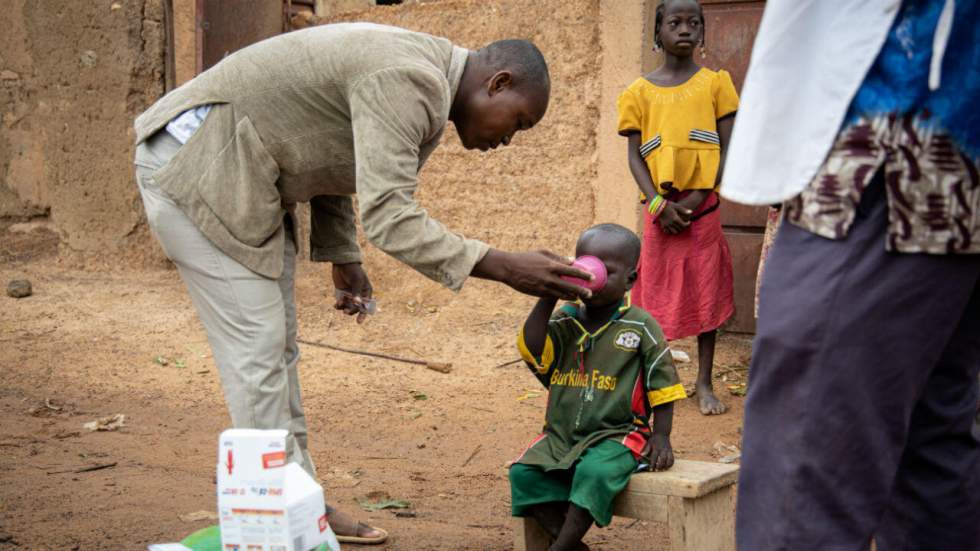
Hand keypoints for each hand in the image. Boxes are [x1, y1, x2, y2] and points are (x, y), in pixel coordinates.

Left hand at [331, 262, 372, 322]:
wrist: (342, 263)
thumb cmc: (353, 271)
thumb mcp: (357, 281)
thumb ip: (357, 292)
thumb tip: (357, 303)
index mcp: (366, 292)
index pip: (366, 306)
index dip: (363, 314)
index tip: (359, 321)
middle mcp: (359, 295)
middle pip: (356, 308)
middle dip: (351, 311)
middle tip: (346, 311)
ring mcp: (350, 295)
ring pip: (348, 306)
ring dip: (344, 307)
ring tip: (338, 304)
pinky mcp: (342, 294)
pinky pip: (341, 303)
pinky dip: (338, 305)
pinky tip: (335, 305)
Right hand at [472, 249, 592, 300]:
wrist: (509, 268)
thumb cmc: (526, 257)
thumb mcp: (542, 253)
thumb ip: (558, 257)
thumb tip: (571, 261)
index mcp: (551, 266)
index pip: (572, 271)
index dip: (584, 275)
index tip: (592, 278)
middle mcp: (549, 278)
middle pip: (570, 286)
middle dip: (581, 291)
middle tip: (590, 294)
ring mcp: (543, 287)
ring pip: (562, 294)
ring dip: (572, 296)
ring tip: (579, 297)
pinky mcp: (538, 293)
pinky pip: (553, 296)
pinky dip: (561, 296)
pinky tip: (566, 296)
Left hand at [641, 433, 673, 470]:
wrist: (662, 433)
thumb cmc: (654, 439)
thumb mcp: (649, 443)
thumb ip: (646, 449)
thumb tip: (642, 455)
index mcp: (656, 448)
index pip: (654, 458)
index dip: (652, 464)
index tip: (651, 469)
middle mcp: (663, 450)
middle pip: (662, 460)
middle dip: (660, 466)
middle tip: (657, 470)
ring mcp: (668, 450)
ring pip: (669, 460)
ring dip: (666, 465)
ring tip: (663, 469)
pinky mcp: (671, 451)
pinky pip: (672, 458)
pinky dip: (671, 463)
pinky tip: (668, 466)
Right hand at [658, 202, 691, 234]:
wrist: (658, 205)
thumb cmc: (668, 205)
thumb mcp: (677, 206)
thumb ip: (684, 210)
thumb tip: (691, 212)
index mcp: (675, 218)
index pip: (684, 225)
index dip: (688, 224)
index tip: (689, 221)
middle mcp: (671, 223)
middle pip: (680, 229)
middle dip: (683, 227)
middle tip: (685, 223)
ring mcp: (666, 225)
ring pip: (674, 232)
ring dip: (678, 230)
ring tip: (679, 226)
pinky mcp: (662, 225)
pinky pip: (667, 231)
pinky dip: (670, 231)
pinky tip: (672, 227)